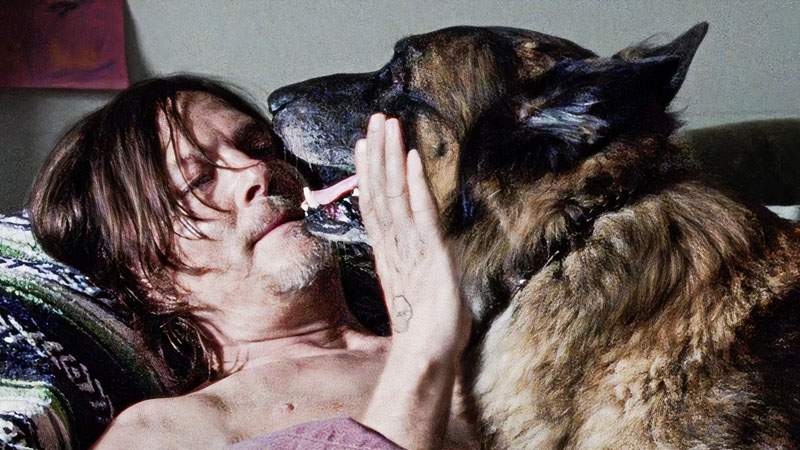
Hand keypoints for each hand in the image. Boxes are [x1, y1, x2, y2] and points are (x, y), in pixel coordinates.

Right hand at [354, 114, 470, 358]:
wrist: (427, 355)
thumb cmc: (425, 327)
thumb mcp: (419, 288)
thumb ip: (416, 264)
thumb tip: (421, 253)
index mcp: (390, 250)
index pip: (375, 202)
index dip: (370, 171)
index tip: (366, 143)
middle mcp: (395, 243)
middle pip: (381, 189)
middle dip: (379, 152)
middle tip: (376, 119)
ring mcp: (410, 247)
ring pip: (394, 194)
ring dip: (392, 157)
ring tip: (387, 125)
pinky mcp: (430, 254)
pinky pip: (420, 214)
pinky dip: (415, 185)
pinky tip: (412, 159)